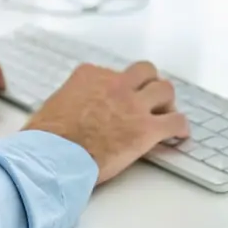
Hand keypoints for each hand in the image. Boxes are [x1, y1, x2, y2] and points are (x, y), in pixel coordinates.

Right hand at [21, 61, 189, 184]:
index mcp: (90, 75)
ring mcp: (132, 105)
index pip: (112, 72)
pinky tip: (179, 135)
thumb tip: (69, 114)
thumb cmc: (46, 137)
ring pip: (165, 90)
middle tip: (149, 99)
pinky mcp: (145, 129)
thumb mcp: (53, 105)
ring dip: (167, 102)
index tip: (118, 99)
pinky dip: (180, 127)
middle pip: (145, 71)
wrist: (53, 156)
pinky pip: (175, 122)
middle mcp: (115, 83)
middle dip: (149, 83)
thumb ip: (70, 101)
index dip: (118, 87)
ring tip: (166, 114)